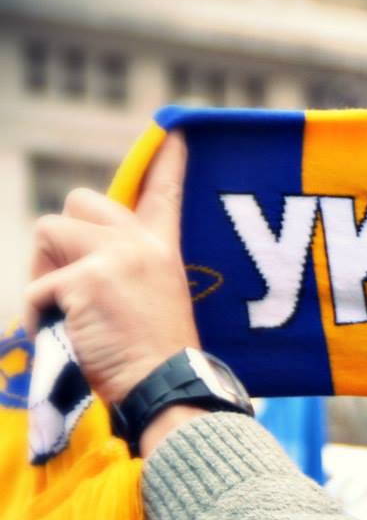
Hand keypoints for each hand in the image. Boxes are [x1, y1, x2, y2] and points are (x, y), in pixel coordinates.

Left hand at [23, 134, 196, 408]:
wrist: (166, 390)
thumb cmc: (157, 361)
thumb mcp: (152, 302)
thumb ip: (125, 270)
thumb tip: (70, 263)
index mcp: (163, 250)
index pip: (164, 194)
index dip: (167, 161)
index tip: (176, 130)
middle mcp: (142, 244)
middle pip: (80, 200)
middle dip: (60, 237)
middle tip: (72, 284)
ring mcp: (114, 257)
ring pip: (48, 231)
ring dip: (43, 273)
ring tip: (68, 315)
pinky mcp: (85, 279)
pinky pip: (36, 287)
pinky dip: (40, 317)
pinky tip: (68, 338)